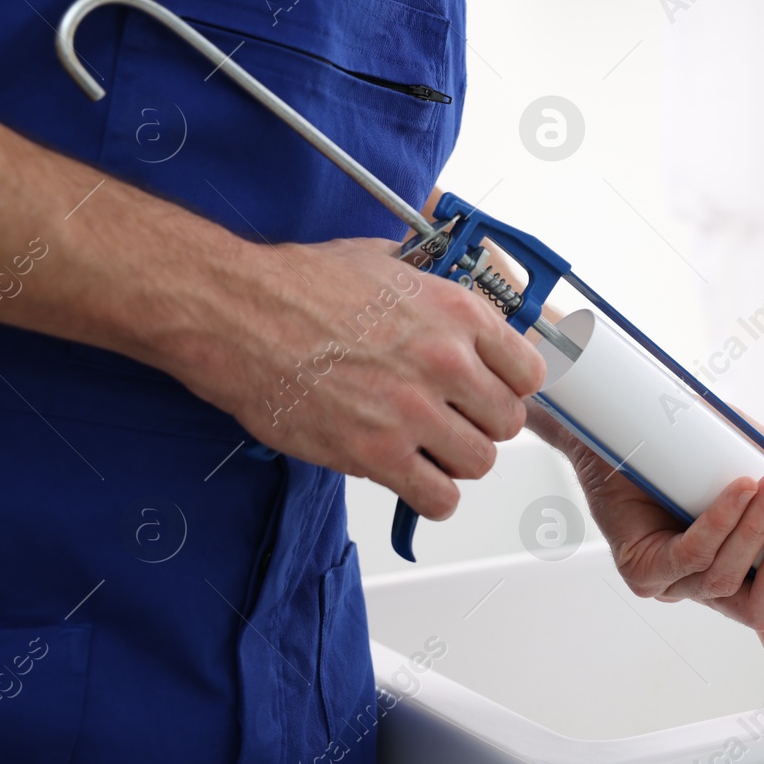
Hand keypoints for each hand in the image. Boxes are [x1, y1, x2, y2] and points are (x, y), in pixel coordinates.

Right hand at [174, 237, 545, 517]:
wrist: (235, 314)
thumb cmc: (296, 286)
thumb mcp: (387, 265)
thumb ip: (436, 295)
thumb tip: (461, 315)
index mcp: (457, 313)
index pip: (529, 371)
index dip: (511, 385)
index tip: (493, 391)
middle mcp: (446, 362)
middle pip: (508, 422)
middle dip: (483, 425)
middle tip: (454, 421)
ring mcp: (413, 411)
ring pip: (479, 463)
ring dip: (456, 461)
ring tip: (428, 449)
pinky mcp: (376, 454)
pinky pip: (439, 498)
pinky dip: (431, 496)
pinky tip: (412, 478)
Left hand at [527, 405, 763, 659]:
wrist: (639, 423)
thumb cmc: (706, 450)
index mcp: (749, 576)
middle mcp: (712, 585)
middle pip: (757, 613)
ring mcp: (674, 581)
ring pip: (722, 581)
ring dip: (750, 531)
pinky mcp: (641, 566)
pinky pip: (684, 560)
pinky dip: (715, 526)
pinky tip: (733, 493)